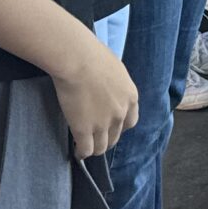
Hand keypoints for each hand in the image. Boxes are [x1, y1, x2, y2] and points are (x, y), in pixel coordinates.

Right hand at [53, 29, 141, 158]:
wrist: (78, 59)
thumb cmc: (93, 55)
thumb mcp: (115, 69)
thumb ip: (115, 84)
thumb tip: (108, 87)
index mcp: (130, 97)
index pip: (131, 121)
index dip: (120, 126)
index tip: (112, 126)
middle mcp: (120, 113)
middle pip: (116, 136)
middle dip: (107, 138)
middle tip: (96, 137)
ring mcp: (103, 124)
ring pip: (101, 147)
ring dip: (94, 148)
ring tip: (86, 147)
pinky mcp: (84, 129)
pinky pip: (86, 149)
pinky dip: (81, 152)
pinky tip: (76, 151)